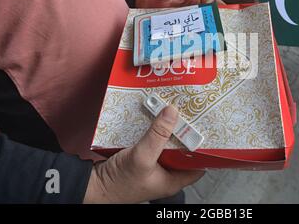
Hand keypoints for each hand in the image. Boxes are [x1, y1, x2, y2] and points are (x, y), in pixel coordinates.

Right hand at [83, 106, 203, 203]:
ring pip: (166, 146)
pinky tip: (154, 121)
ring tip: (173, 115)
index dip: (203, 148)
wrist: (92, 185)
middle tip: (189, 116)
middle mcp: (165, 175)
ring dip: (168, 131)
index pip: (197, 165)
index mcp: (173, 181)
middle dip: (184, 134)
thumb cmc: (118, 182)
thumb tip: (172, 113)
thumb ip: (158, 135)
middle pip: (182, 152)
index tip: (205, 130)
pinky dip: (153, 133)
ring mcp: (153, 167)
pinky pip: (152, 144)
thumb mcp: (143, 157)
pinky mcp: (141, 159)